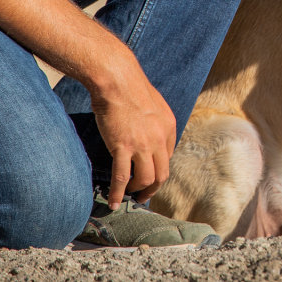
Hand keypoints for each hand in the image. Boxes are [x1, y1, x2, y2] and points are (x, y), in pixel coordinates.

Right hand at [90, 59, 176, 207]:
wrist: (117, 79)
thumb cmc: (129, 88)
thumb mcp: (152, 105)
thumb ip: (153, 122)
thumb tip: (147, 134)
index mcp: (168, 127)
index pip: (167, 157)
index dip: (158, 171)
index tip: (149, 177)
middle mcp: (159, 138)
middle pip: (162, 174)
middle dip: (152, 188)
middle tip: (142, 195)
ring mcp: (142, 144)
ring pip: (145, 179)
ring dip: (137, 191)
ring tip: (127, 195)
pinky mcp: (123, 147)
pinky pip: (122, 177)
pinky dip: (118, 193)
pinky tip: (113, 201)